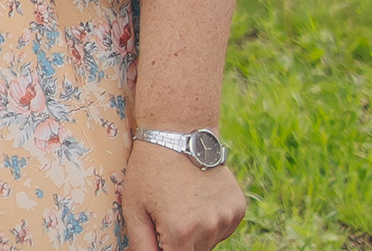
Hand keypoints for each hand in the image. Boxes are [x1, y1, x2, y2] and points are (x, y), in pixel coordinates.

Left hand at [122, 140, 245, 250]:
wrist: (179, 132)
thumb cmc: (150, 169)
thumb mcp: (134, 207)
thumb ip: (141, 244)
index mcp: (180, 232)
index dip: (164, 248)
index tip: (160, 234)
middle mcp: (208, 228)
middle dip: (178, 243)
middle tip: (167, 214)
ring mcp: (226, 217)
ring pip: (209, 243)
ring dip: (196, 234)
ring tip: (182, 204)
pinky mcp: (238, 207)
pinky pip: (223, 228)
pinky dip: (211, 221)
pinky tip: (198, 199)